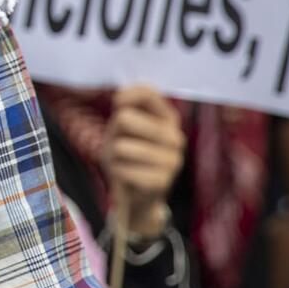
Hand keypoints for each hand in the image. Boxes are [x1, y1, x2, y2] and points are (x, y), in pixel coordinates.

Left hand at [105, 83, 185, 238]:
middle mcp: (175, 137)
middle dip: (113, 133)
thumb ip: (125, 109)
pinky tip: (128, 178)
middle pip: (125, 118)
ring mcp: (172, 161)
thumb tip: (120, 100)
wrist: (135, 195)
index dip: (127, 94)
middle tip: (121, 146)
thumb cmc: (127, 154)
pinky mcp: (162, 182)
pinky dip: (117, 172)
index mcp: (168, 118)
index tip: (116, 102)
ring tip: (125, 162)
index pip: (148, 92)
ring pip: (121, 146)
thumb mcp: (123, 128)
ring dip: (114, 156)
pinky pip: (123, 169)